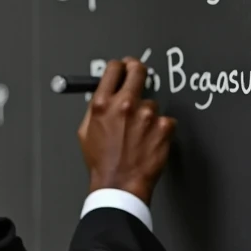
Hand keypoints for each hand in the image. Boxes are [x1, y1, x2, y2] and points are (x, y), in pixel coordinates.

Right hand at [77, 57, 175, 204]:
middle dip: (137, 70)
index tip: (123, 67)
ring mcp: (146, 115)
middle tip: (139, 74)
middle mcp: (124, 105)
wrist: (120, 184)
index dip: (119, 66)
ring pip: (152, 102)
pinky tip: (150, 139)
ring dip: (147, 113)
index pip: (113, 69)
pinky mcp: (163, 127)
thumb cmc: (102, 162)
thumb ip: (95, 109)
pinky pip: (165, 120)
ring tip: (139, 132)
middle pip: (137, 71)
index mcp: (102, 104)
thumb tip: (102, 95)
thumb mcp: (85, 131)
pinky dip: (160, 128)